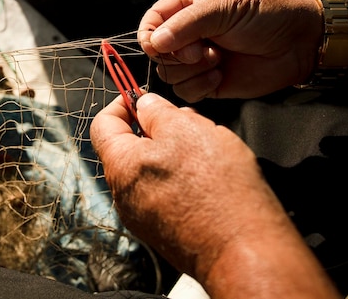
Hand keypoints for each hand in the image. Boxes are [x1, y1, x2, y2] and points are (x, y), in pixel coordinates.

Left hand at [90, 92, 339, 298]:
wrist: (244, 251)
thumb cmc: (217, 190)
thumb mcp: (188, 129)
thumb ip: (158, 111)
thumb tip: (145, 104)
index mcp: (121, 167)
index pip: (103, 125)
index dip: (121, 103)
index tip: (141, 96)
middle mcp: (124, 195)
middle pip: (128, 148)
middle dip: (155, 129)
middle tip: (186, 122)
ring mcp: (143, 217)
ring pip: (150, 170)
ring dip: (171, 154)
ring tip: (205, 153)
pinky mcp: (164, 231)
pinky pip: (164, 193)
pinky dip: (180, 179)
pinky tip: (208, 180)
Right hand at [137, 0, 322, 101]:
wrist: (297, 44)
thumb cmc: (263, 15)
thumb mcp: (222, 8)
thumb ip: (185, 24)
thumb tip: (154, 44)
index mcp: (185, 10)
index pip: (150, 23)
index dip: (148, 36)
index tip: (158, 44)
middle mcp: (186, 36)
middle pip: (156, 53)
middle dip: (177, 55)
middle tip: (204, 49)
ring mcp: (195, 61)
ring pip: (168, 74)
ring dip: (191, 70)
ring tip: (218, 59)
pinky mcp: (206, 83)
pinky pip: (185, 92)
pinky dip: (200, 86)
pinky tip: (221, 75)